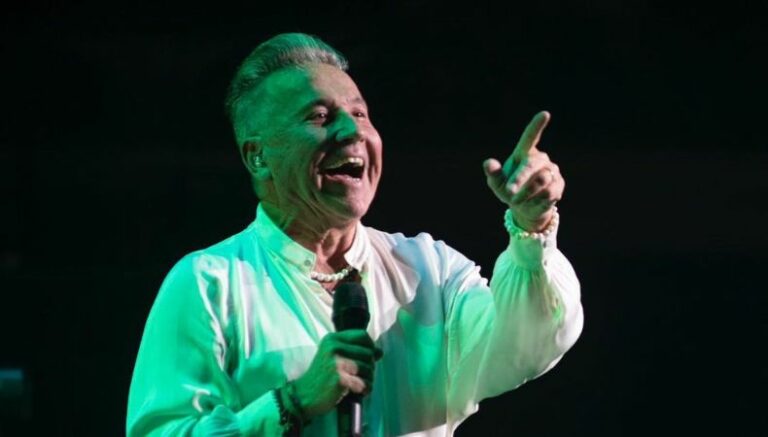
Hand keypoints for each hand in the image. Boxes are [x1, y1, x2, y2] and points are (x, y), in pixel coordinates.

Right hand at [291, 330, 381, 418]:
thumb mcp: (332, 356)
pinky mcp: (340, 379)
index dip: (371, 346)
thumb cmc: (321, 376)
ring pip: (368, 367)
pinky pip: (364, 382)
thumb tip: (379, 351)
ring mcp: (337, 363)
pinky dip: (366, 388)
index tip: (370, 356)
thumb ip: (354, 350)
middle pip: (368, 352)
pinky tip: (360, 391)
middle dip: (371, 365)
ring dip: (369, 378)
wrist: (304, 395)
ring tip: (361, 383)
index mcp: (332, 339)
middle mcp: (334, 348)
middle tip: (363, 375)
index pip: (362, 335)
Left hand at [483, 111, 564, 231]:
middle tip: (509, 191)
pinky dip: (536, 200)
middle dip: (519, 178)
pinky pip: (548, 192)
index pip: (531, 137)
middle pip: (531, 164)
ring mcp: (551, 170)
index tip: (545, 114)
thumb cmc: (510, 191)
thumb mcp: (497, 184)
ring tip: (516, 200)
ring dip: (526, 192)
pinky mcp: (559, 184)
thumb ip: (493, 174)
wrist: (525, 208)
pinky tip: (531, 202)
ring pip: (540, 180)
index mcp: (524, 153)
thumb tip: (488, 162)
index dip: (537, 126)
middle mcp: (540, 159)